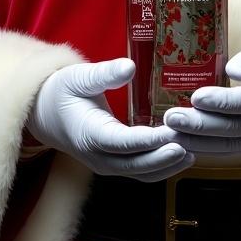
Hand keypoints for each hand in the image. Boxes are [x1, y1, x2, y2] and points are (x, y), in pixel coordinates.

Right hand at [28, 58, 193, 181]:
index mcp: (89, 135)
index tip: (174, 133)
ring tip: (195, 149)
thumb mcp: (79, 77)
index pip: (124, 143)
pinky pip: (142, 171)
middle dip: (166, 157)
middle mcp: (99, 156)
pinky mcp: (115, 164)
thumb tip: (129, 67)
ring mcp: (107, 164)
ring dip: (168, 165)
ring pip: (142, 173)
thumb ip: (104, 74)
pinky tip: (183, 154)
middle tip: (193, 143)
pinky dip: (163, 166)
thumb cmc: (62, 92)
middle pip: (137, 165)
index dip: (150, 141)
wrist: (44, 114)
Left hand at [164, 35, 240, 154]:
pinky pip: (231, 149)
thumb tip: (232, 69)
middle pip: (233, 129)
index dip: (222, 102)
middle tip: (169, 119)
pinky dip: (206, 147)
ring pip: (229, 145)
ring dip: (196, 141)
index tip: (196, 97)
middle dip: (198, 126)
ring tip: (168, 133)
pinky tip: (183, 142)